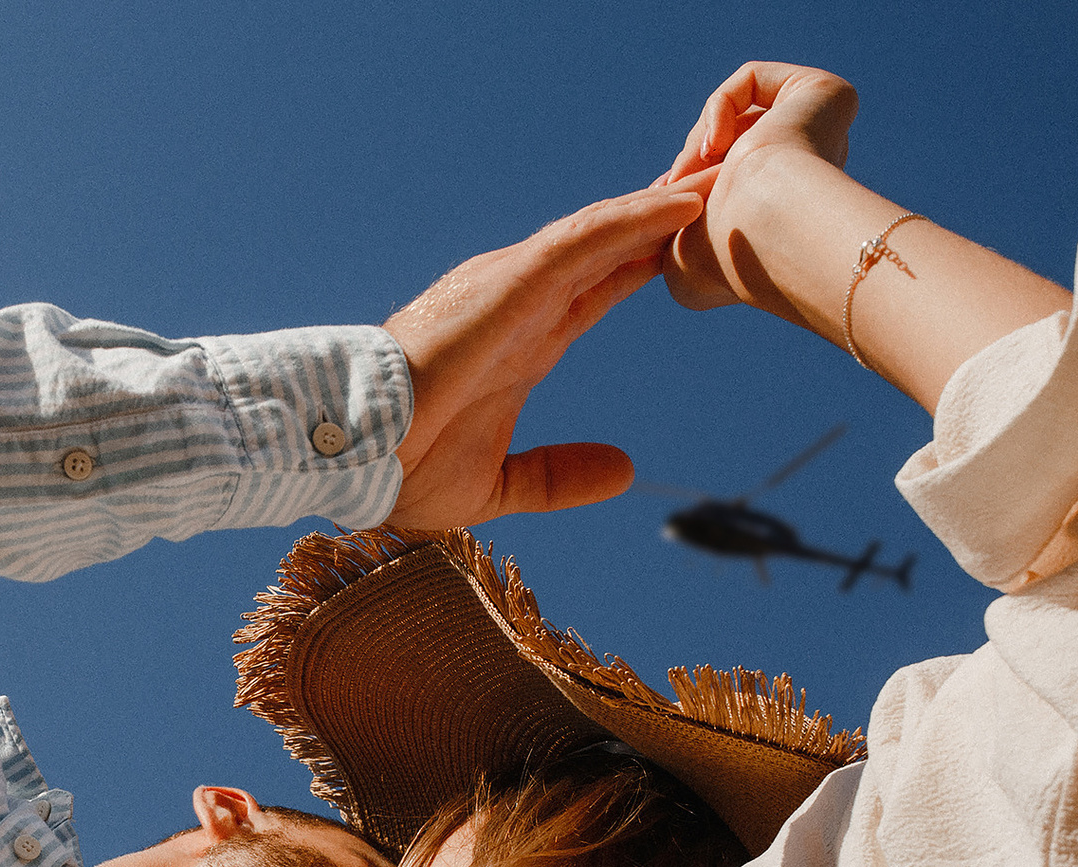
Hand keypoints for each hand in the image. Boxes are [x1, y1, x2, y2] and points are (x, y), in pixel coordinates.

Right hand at [383, 183, 705, 530]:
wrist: (348, 455)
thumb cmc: (399, 466)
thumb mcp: (501, 482)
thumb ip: (561, 474)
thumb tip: (627, 472)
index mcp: (521, 342)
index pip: (598, 289)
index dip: (645, 264)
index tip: (697, 245)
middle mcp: (520, 302)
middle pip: (609, 246)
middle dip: (665, 219)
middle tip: (729, 187)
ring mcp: (514, 287)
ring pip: (603, 231)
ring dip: (663, 205)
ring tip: (725, 174)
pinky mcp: (507, 285)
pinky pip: (583, 240)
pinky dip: (633, 218)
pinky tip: (681, 203)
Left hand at [657, 63, 859, 316]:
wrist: (766, 233)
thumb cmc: (726, 261)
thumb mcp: (685, 263)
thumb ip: (673, 240)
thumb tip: (666, 216)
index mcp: (788, 211)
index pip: (732, 178)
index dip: (690, 180)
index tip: (662, 194)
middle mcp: (812, 171)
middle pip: (734, 141)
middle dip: (693, 158)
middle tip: (675, 184)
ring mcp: (823, 132)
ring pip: (740, 112)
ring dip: (701, 138)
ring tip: (695, 170)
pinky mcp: (826, 94)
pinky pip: (753, 80)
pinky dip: (719, 106)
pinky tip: (716, 147)